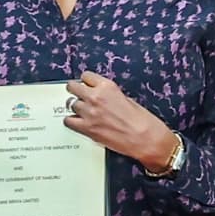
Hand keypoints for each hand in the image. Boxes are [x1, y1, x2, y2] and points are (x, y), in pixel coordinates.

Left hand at [62, 72, 178, 173]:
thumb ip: (109, 95)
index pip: (86, 76)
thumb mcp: (126, 99)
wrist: (146, 138)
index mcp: (108, 87)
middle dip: (75, 90)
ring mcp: (89, 113)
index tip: (85, 85)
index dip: (85, 81)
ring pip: (71, 104)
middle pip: (73, 87)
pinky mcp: (87, 128)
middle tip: (77, 95)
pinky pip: (68, 121)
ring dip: (76, 108)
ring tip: (83, 112)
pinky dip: (71, 122)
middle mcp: (96, 97)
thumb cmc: (142, 121)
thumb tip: (100, 96)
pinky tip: (77, 123)